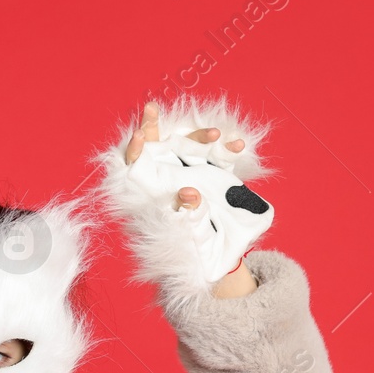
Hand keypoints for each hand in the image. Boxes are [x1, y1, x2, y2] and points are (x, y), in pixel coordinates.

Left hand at [96, 96, 275, 299]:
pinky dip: (227, 151)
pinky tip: (238, 145)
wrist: (217, 264)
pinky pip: (220, 159)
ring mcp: (192, 175)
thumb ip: (189, 218)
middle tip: (150, 109)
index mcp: (154, 196)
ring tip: (216, 134)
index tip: (138, 138)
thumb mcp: (191, 242)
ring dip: (200, 136)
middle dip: (152, 127)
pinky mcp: (216, 177)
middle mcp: (169, 181)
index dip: (135, 150)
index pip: (136, 167)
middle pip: (155, 147)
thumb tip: (189, 195)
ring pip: (188, 147)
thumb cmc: (194, 258)